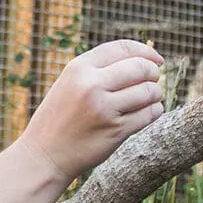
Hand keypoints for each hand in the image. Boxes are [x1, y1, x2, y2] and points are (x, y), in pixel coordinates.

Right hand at [19, 39, 164, 181]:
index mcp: (79, 68)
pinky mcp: (116, 130)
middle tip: (154, 81)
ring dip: (155, 94)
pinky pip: (149, 114)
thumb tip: (143, 59)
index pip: (123, 48)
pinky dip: (154, 111)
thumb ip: (98, 69)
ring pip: (149, 91)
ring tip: (150, 99)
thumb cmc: (60, 117)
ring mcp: (104, 108)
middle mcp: (91, 84)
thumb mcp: (70, 83)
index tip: (157, 60)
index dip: (146, 52)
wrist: (44, 155)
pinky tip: (147, 113)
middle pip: (141, 68)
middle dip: (153, 73)